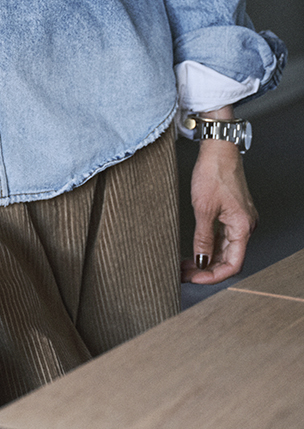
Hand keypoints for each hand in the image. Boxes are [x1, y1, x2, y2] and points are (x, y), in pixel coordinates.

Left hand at [183, 128, 257, 283]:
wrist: (218, 150)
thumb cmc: (214, 173)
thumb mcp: (203, 208)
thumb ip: (203, 238)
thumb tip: (201, 260)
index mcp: (243, 227)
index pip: (233, 264)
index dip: (213, 275)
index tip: (194, 279)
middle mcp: (245, 226)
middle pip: (228, 259)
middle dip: (205, 269)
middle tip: (183, 274)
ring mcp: (239, 220)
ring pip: (224, 249)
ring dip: (205, 259)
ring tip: (184, 265)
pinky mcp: (232, 214)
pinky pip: (222, 237)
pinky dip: (208, 246)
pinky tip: (193, 250)